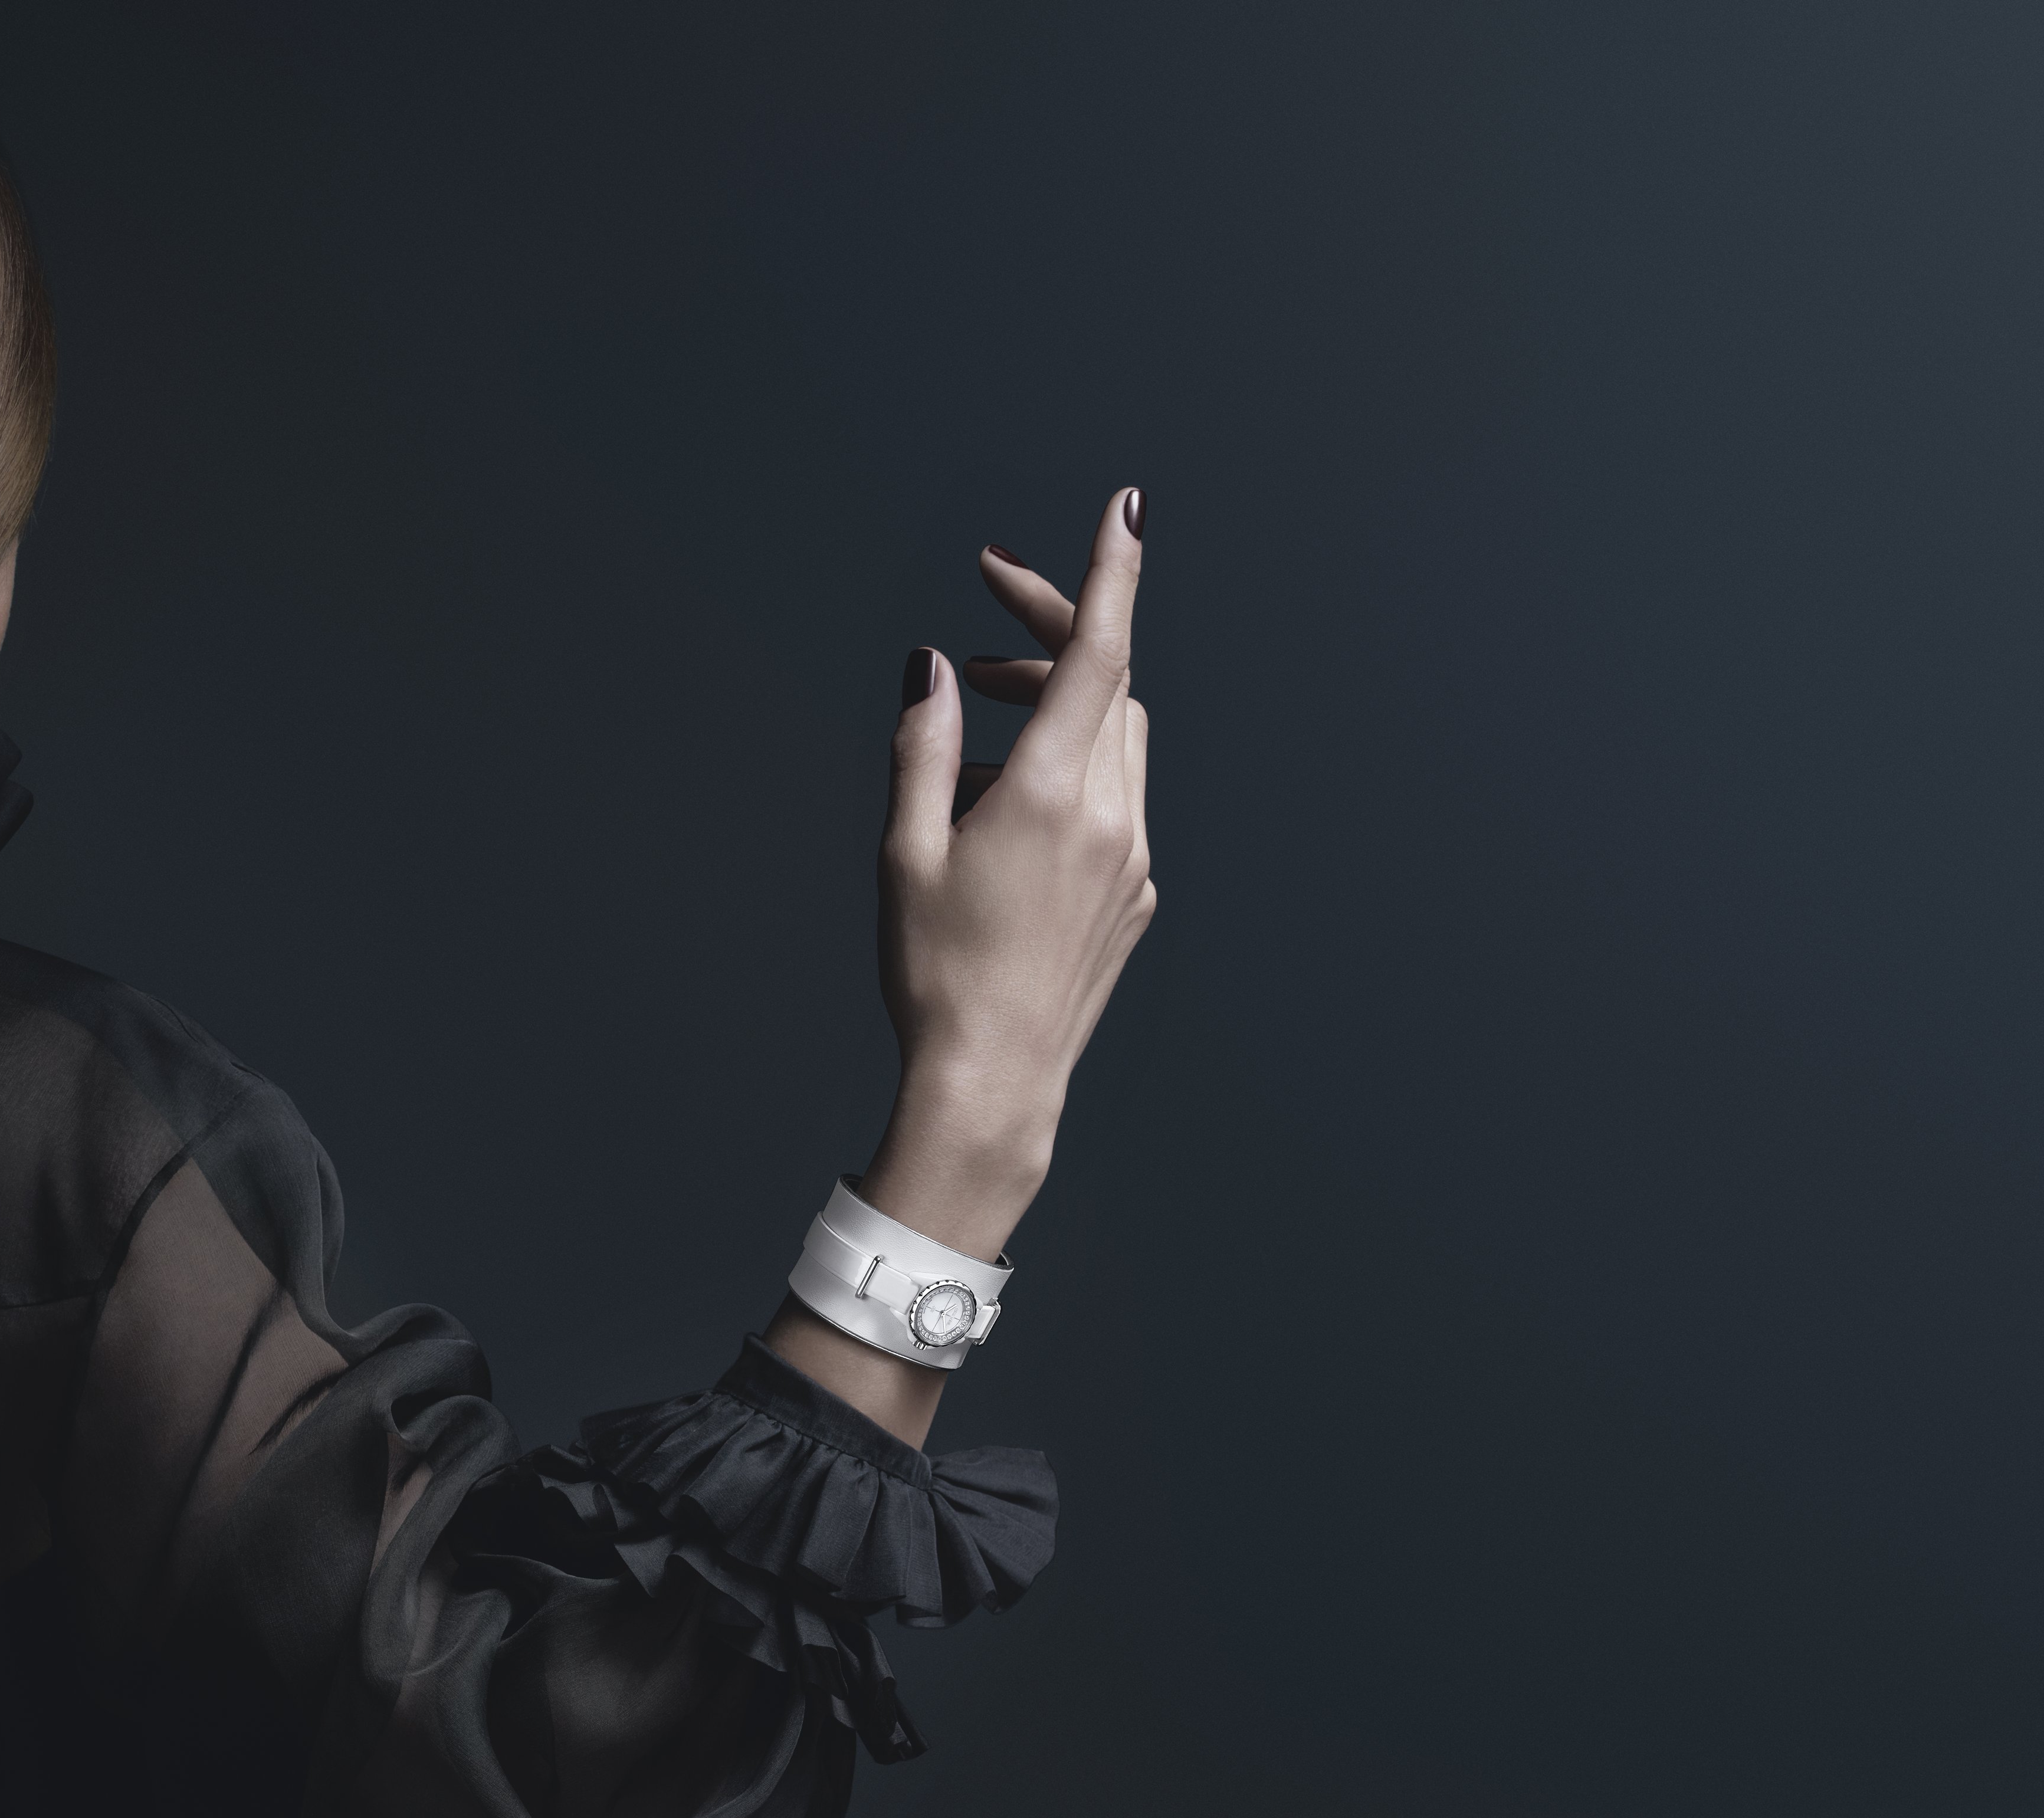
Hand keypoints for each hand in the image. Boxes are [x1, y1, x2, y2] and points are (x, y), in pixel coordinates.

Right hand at [855, 487, 1156, 1262]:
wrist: (996, 1082)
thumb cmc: (935, 973)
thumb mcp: (905, 849)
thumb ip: (922, 742)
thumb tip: (935, 664)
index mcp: (1051, 794)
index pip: (1102, 652)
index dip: (1112, 571)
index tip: (1129, 509)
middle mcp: (1112, 816)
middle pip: (1108, 682)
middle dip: (1050, 633)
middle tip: (982, 615)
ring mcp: (1135, 858)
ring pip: (1117, 737)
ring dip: (1055, 707)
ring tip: (971, 744)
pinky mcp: (1138, 894)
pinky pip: (1115, 800)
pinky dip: (1068, 774)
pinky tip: (1003, 821)